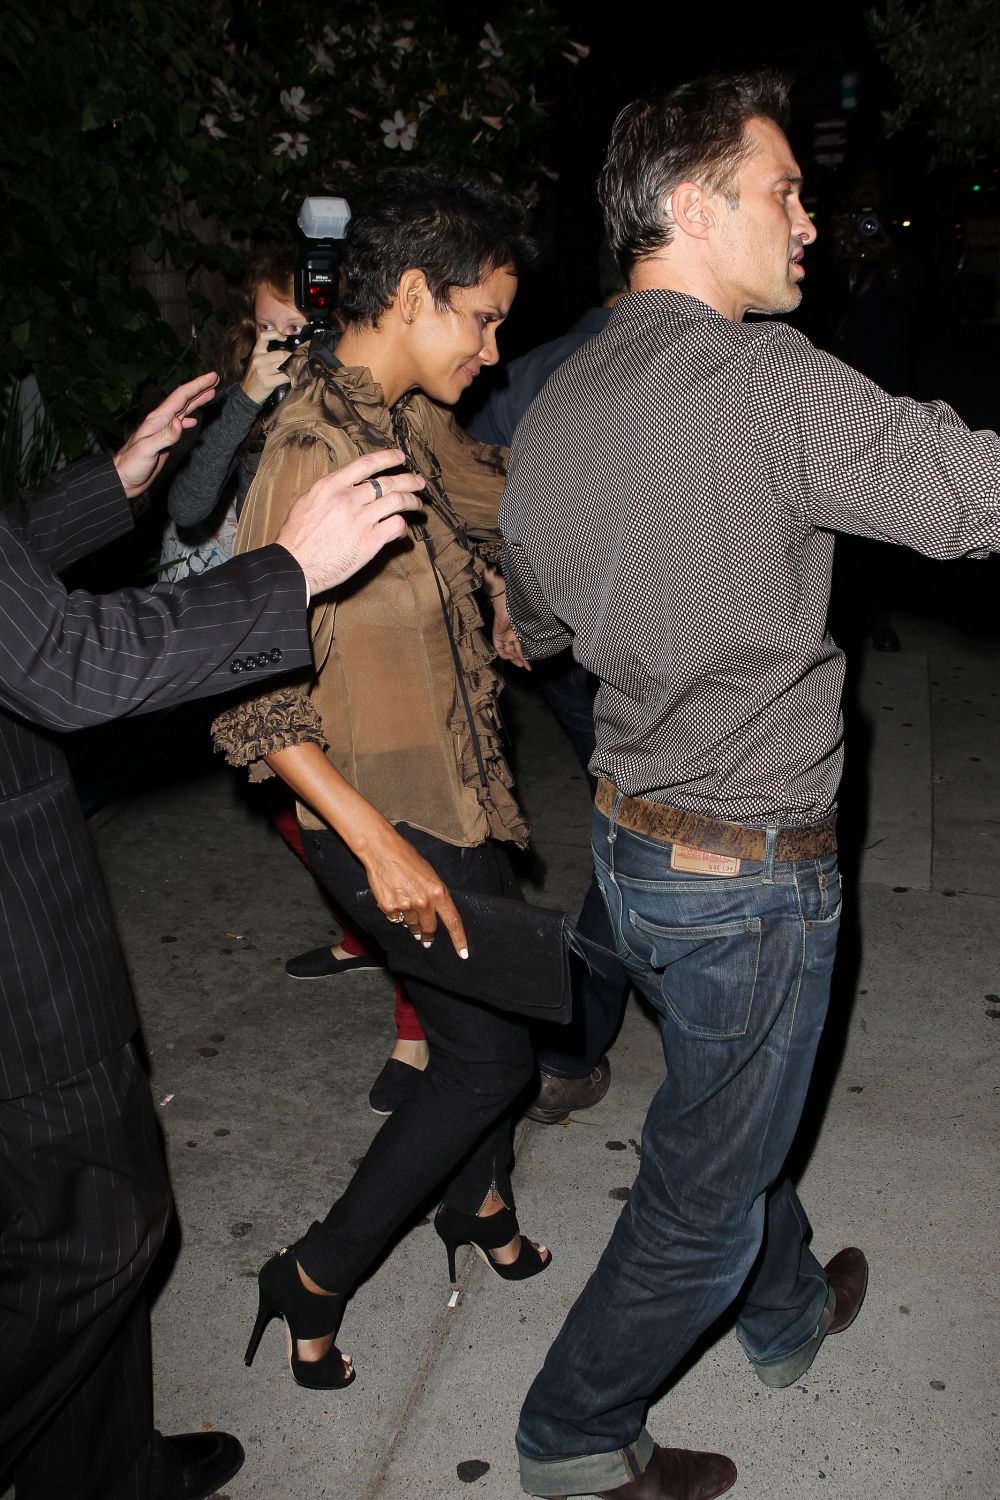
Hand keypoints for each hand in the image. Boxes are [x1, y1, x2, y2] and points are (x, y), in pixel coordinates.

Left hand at [113, 371, 218, 497]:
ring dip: (196, 401)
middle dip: (199, 388)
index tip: (212, 377)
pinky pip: (180, 425)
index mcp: (158, 420)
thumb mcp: (146, 450)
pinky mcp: (165, 441)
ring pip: (183, 410)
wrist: (123, 478)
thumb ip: (164, 436)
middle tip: (215, 379)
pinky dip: (189, 419)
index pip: (181, 397)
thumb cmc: (131, 464)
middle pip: (183, 400)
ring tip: (210, 393)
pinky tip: (194, 420)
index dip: (197, 386)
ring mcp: (164, 430)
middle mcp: (161, 421)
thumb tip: (181, 422)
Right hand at [241, 330, 294, 404]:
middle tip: (298, 359)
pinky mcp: (268, 382)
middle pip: (281, 354)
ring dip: (294, 366)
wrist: (247, 394)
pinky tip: (293, 377)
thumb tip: (287, 350)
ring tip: (297, 367)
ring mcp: (262, 371)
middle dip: (292, 357)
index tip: (284, 338)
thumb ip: (268, 354)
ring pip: (284, 364)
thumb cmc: (256, 377)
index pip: (264, 336)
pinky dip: (292, 376)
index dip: (276, 334)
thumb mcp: (257, 362)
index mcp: (256, 352)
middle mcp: (258, 360)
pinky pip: (285, 377)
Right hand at [276, 449, 424, 594]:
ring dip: (412, 501)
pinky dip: (403, 527)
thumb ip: (329, 491)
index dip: (387, 458)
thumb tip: (347, 486)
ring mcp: (360, 519)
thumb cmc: (296, 538)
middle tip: (419, 482)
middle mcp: (348, 498)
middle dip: (409, 480)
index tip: (400, 457)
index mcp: (330, 486)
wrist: (295, 565)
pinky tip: (402, 531)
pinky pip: (396, 526)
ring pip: (398, 501)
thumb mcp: (306, 502)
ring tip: (417, 504)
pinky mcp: (369, 541)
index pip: (366, 464)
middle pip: (388, 482)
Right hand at [362, 824, 468, 956]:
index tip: (463, 954)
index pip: (453, 922)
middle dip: (428, 936)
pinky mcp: (389, 908)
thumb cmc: (408, 859)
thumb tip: (436, 913)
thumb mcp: (430, 874)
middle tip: (426, 940)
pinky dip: (396, 915)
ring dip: (412, 925)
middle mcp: (423, 902)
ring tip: (408, 912)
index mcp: (438, 893)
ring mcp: (406, 907)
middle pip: (430, 928)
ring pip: (412, 926)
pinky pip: (395, 919)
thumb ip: (435, 895)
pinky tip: (394, 901)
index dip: (459, 940)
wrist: (383, 851)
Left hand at [490, 590, 530, 670]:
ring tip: (519, 663)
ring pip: (508, 651)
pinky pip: (499, 648)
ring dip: (513, 658)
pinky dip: (504, 654)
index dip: (525, 658)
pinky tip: (509, 656)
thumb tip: (533, 650)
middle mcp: (512, 636)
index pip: (522, 648)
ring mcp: (504, 636)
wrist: (509, 605)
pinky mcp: (497, 635)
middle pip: (515, 651)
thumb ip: (528, 639)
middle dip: (520, 660)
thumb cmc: (520, 612)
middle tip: (525, 667)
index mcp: (519, 633)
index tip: (529, 667)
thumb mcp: (527, 628)